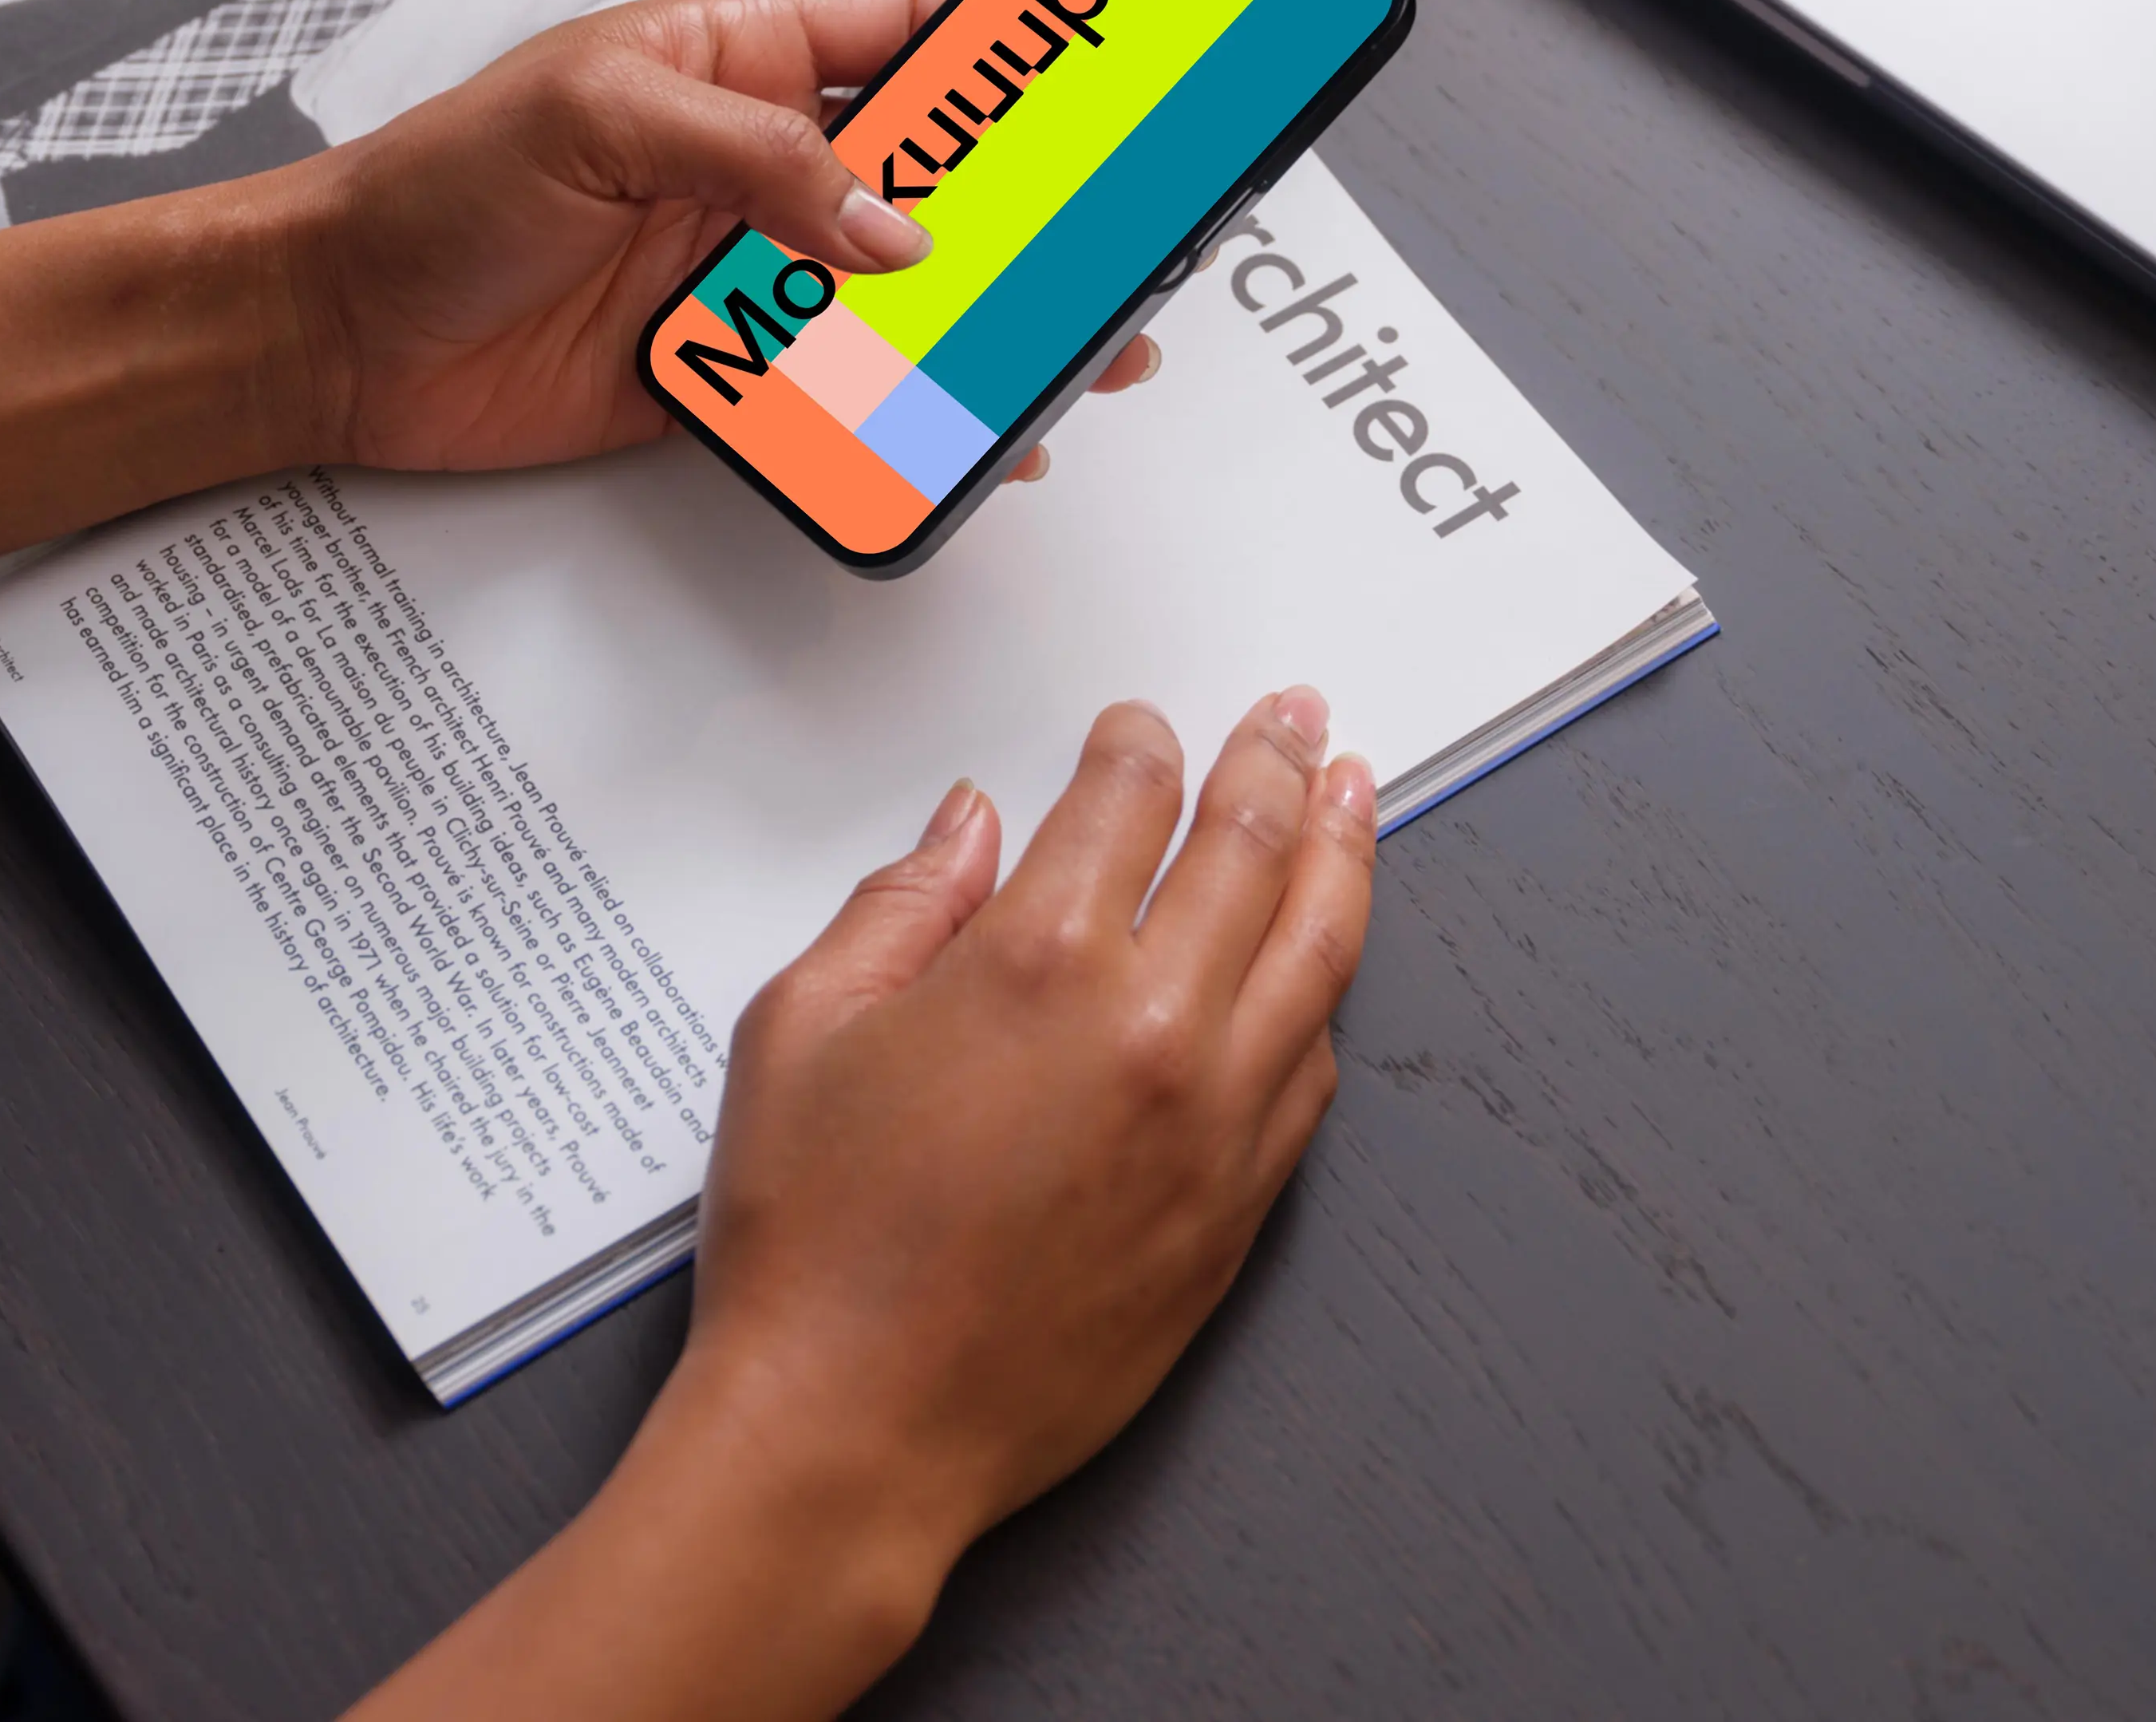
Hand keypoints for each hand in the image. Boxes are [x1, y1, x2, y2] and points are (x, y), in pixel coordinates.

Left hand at [267, 0, 1152, 473]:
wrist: (334, 330)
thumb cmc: (434, 187)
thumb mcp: (600, 117)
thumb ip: (761, 159)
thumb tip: (895, 223)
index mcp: (734, 58)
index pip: (903, 33)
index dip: (1007, 46)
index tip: (1101, 65)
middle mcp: (752, 162)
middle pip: (929, 175)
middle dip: (1031, 204)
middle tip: (1123, 237)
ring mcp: (740, 269)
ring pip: (898, 292)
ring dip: (985, 318)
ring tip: (1079, 347)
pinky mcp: (715, 370)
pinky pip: (834, 391)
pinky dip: (902, 413)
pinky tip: (962, 426)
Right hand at [346, 691, 1377, 1721]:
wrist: (855, 1435)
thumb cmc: (814, 1249)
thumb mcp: (801, 1031)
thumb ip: (899, 907)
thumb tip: (968, 830)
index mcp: (1035, 963)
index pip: (1125, 799)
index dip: (1138, 744)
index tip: (1141, 727)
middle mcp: (1149, 1031)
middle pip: (1246, 849)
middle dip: (1273, 764)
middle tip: (1296, 720)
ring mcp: (1213, 1124)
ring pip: (1316, 951)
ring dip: (1341, 854)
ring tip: (1354, 797)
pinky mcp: (1237, 1210)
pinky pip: (1312, 1071)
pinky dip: (1323, 994)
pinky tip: (1318, 961)